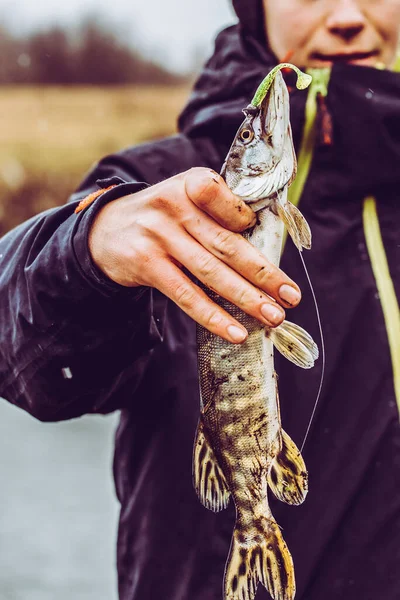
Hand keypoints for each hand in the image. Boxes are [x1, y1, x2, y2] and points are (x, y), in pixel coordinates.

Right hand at [88, 168, 300, 343]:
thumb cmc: (163, 217)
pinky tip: (235, 332)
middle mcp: (174, 207)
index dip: (249, 223)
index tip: (272, 246)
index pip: (228, 202)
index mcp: (191, 184)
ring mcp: (158, 236)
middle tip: (291, 297)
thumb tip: (266, 257)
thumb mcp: (186, 199)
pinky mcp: (146, 265)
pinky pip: (186, 295)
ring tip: (273, 317)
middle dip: (264, 274)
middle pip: (227, 245)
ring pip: (210, 272)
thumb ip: (219, 215)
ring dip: (246, 298)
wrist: (105, 230)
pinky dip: (213, 316)